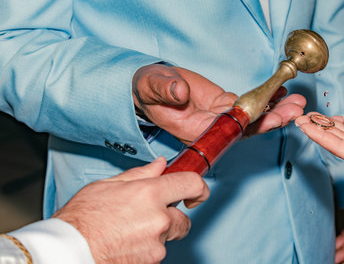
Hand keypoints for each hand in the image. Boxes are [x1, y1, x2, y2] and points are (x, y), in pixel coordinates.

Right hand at [53, 157, 209, 263]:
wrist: (69, 252)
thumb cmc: (82, 218)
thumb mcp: (108, 185)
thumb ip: (140, 174)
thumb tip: (160, 165)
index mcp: (150, 194)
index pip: (191, 184)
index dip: (199, 188)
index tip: (197, 194)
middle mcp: (159, 220)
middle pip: (183, 220)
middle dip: (171, 218)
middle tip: (147, 217)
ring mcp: (156, 245)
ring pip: (166, 238)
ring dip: (155, 235)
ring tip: (127, 231)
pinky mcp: (151, 263)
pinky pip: (155, 253)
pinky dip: (145, 249)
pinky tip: (124, 243)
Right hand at [133, 64, 305, 143]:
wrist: (151, 86)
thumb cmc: (148, 89)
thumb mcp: (152, 86)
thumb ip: (165, 90)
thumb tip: (180, 91)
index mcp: (196, 130)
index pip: (229, 131)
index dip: (252, 126)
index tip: (272, 119)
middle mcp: (212, 127)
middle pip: (247, 126)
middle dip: (273, 118)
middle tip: (296, 109)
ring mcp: (220, 115)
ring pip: (251, 116)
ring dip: (275, 108)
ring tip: (297, 100)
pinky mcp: (223, 103)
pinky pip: (247, 102)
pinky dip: (265, 97)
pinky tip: (282, 90)